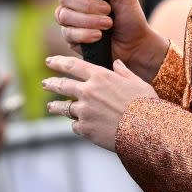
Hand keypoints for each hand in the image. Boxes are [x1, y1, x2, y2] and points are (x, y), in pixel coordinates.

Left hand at [43, 55, 157, 150]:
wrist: (146, 129)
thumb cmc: (145, 104)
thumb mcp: (137, 82)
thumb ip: (124, 72)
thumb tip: (117, 63)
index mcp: (100, 76)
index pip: (73, 65)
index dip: (59, 62)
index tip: (50, 61)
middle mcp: (88, 91)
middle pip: (63, 85)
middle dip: (52, 83)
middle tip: (45, 84)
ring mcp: (84, 111)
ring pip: (65, 107)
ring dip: (56, 107)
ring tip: (51, 106)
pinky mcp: (85, 129)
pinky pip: (75, 126)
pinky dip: (77, 125)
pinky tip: (79, 126)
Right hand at [51, 0, 168, 82]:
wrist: (135, 43)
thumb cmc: (129, 14)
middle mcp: (72, 0)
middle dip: (89, 5)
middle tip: (108, 10)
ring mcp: (69, 19)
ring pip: (64, 15)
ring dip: (89, 20)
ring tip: (108, 24)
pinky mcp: (70, 38)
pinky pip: (68, 33)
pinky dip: (86, 34)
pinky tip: (99, 36)